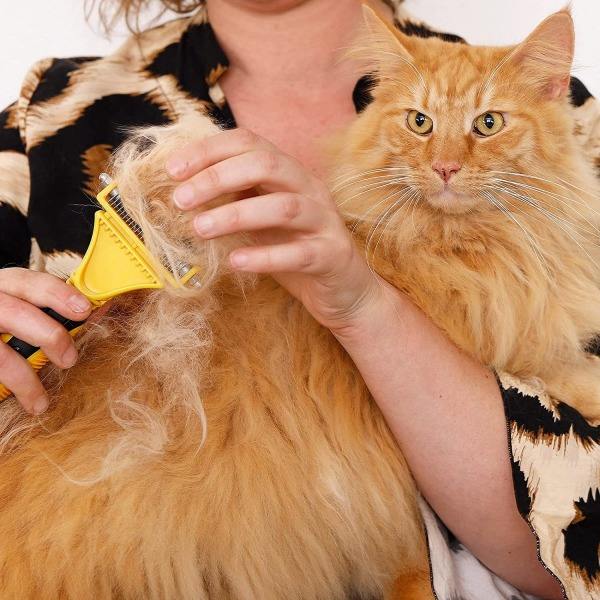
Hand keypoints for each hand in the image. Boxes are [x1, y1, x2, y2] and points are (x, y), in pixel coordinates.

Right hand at [0, 268, 91, 413]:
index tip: (84, 310)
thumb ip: (51, 310)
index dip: (57, 294)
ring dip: (24, 379)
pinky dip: (9, 387)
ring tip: (40, 402)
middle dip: (49, 335)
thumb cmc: (7, 325)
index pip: (28, 281)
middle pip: (15, 313)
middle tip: (70, 359)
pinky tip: (22, 404)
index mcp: (4, 286)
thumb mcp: (25, 308)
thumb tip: (97, 312)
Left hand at [166, 128, 382, 331]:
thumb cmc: (294, 250)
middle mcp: (309, 189)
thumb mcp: (261, 219)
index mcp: (289, 173)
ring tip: (199, 229)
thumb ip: (234, 200)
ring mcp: (324, 221)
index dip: (208, 151)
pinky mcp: (331, 255)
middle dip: (218, 177)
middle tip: (181, 200)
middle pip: (266, 164)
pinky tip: (235, 262)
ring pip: (283, 207)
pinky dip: (264, 257)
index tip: (172, 171)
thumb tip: (183, 192)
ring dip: (236, 215)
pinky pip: (298, 254)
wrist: (344, 289)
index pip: (249, 143)